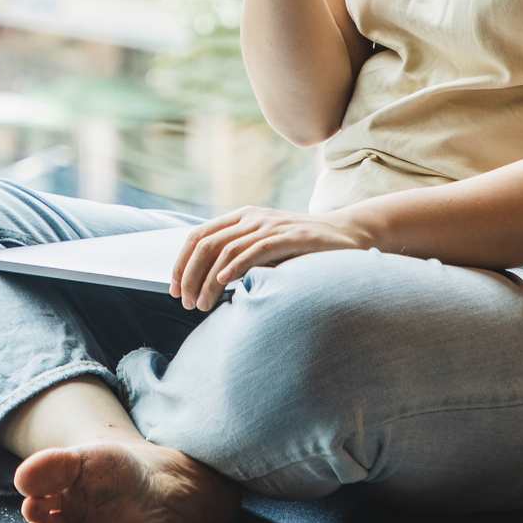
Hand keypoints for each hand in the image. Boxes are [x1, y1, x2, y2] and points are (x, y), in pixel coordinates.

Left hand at [169, 206, 379, 311]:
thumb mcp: (267, 248)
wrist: (349, 234)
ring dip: (207, 281)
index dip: (180, 263)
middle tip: (185, 303)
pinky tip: (224, 284)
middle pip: (205, 244)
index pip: (198, 236)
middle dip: (188, 276)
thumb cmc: (304, 248)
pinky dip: (234, 268)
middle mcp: (251, 217)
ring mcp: (270, 225)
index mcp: (241, 217)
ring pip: (225, 250)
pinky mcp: (289, 237)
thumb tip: (206, 285)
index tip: (173, 289)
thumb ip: (241, 257)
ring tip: (201, 305)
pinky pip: (254, 251)